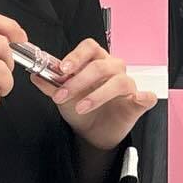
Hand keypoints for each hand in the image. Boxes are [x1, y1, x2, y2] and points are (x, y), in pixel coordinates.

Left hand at [32, 38, 157, 152]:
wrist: (92, 134)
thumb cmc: (81, 110)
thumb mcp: (62, 98)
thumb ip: (50, 85)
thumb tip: (35, 75)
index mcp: (96, 61)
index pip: (89, 48)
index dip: (76, 56)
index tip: (62, 69)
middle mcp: (113, 69)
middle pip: (100, 65)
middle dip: (79, 80)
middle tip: (64, 94)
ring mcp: (127, 85)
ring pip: (119, 80)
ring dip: (98, 94)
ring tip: (81, 107)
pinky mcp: (137, 103)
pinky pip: (146, 96)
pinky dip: (143, 96)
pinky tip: (137, 98)